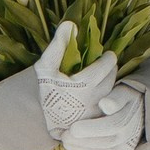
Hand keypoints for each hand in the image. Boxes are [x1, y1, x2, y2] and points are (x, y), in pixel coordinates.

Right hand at [34, 21, 116, 138]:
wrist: (36, 122)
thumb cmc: (43, 93)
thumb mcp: (45, 68)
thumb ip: (57, 46)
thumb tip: (71, 24)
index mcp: (85, 85)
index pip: (107, 65)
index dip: (108, 58)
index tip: (107, 55)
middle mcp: (96, 100)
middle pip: (113, 79)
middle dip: (110, 70)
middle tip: (105, 65)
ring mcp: (98, 114)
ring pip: (113, 93)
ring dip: (110, 84)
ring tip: (103, 78)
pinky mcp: (97, 124)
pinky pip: (109, 108)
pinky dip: (108, 99)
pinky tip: (99, 95)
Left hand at [62, 86, 144, 149]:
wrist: (139, 111)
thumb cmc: (125, 99)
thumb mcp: (122, 92)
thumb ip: (115, 98)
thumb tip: (105, 103)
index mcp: (130, 117)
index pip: (113, 126)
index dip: (91, 129)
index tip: (73, 128)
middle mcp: (130, 135)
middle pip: (107, 142)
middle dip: (83, 141)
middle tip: (64, 136)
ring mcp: (127, 147)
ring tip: (67, 144)